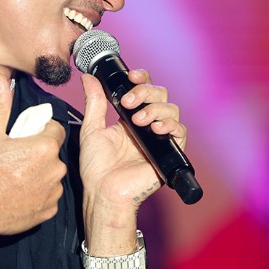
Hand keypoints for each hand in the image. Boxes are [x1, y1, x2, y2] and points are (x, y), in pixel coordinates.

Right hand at [0, 76, 67, 242]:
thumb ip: (0, 106)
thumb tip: (0, 80)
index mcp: (45, 146)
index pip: (55, 129)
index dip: (41, 131)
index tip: (27, 137)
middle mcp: (56, 168)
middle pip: (53, 153)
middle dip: (40, 154)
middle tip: (18, 158)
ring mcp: (54, 191)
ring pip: (52, 175)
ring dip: (40, 174)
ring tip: (17, 178)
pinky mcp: (50, 210)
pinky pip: (49, 197)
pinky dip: (38, 195)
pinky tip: (20, 195)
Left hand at [77, 68, 186, 216]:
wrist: (104, 192)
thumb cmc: (96, 168)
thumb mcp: (91, 129)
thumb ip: (94, 102)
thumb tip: (88, 78)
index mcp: (130, 119)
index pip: (144, 90)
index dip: (142, 79)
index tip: (131, 76)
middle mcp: (147, 126)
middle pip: (160, 95)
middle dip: (145, 92)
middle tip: (128, 102)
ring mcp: (159, 138)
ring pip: (171, 109)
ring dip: (155, 109)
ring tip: (137, 121)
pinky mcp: (169, 152)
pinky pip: (180, 131)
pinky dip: (170, 124)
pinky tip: (155, 128)